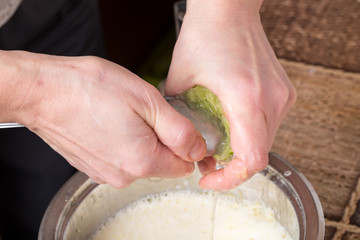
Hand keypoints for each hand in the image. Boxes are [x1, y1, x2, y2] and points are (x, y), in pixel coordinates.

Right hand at [1, 51, 205, 187]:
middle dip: (162, 139)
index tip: (174, 124)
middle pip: (162, 163)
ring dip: (141, 139)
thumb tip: (198, 150)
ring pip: (141, 160)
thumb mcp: (148, 101)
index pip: (184, 166)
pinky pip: (121, 158)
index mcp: (143, 161)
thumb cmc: (92, 89)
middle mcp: (124, 175)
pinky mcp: (92, 167)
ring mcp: (105, 173)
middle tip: (144, 112)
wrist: (44, 91)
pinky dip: (122, 142)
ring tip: (122, 114)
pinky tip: (109, 122)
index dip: (186, 144)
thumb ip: (180, 131)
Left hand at [166, 0, 295, 189]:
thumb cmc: (206, 35)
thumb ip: (178, 114)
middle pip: (258, 155)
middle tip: (205, 159)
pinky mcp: (283, 92)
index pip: (250, 159)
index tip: (208, 177)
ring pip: (264, 142)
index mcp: (245, 98)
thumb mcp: (180, 79)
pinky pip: (268, 125)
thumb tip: (176, 137)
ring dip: (240, 149)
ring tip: (216, 141)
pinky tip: (230, 125)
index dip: (229, 178)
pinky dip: (249, 133)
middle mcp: (270, 100)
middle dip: (230, 166)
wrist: (229, 10)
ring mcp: (281, 96)